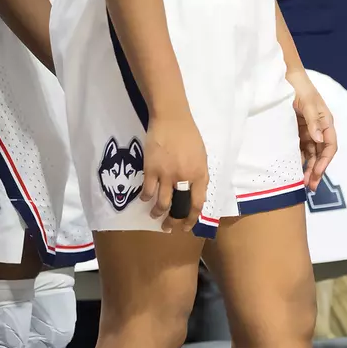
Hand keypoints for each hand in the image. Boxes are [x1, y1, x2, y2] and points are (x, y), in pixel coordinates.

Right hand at [139, 112, 208, 233]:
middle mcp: (184, 178)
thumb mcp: (201, 157)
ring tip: (155, 215)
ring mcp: (167, 175)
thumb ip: (198, 175)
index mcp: (200, 175)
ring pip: (162, 203)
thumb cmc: (189, 136)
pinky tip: (145, 199)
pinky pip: (147, 191)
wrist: (172, 120)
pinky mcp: (150, 170)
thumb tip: (193, 191)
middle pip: (179, 207)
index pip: (197, 204)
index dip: (191, 218)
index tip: (186, 227)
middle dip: (173, 221)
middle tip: (168, 227)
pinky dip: (146, 198)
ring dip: (157, 213)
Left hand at [289, 69, 337, 188]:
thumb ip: (314, 121)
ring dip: (307, 168)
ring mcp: (308, 130)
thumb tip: (319, 139)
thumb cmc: (299, 87)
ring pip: (311, 154)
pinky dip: (298, 160)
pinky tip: (292, 170)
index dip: (324, 162)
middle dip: (317, 170)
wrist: (284, 76)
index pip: (330, 146)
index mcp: (326, 121)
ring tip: (300, 184)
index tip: (316, 174)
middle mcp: (319, 128)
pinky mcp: (296, 131)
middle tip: (309, 187)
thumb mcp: (307, 102)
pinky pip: (300, 148)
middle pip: (321, 154)